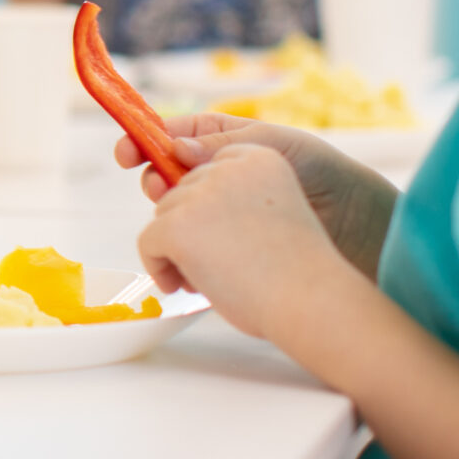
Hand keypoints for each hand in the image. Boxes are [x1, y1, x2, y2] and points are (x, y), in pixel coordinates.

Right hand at [115, 112, 398, 276]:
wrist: (357, 226)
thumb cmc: (322, 173)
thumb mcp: (272, 145)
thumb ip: (220, 145)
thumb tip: (173, 148)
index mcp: (219, 141)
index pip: (167, 137)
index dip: (141, 142)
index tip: (126, 154)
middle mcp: (212, 176)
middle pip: (161, 177)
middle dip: (155, 183)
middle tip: (162, 191)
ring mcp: (216, 212)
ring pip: (171, 214)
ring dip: (170, 222)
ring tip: (186, 229)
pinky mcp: (221, 246)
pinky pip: (189, 246)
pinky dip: (183, 251)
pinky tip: (193, 253)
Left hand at [134, 142, 364, 339]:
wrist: (311, 301)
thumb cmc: (296, 271)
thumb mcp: (271, 211)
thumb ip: (231, 196)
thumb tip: (164, 188)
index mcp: (258, 156)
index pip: (207, 165)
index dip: (203, 201)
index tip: (210, 231)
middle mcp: (227, 166)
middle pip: (181, 191)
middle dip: (190, 230)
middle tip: (217, 262)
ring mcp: (200, 193)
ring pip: (163, 216)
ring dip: (176, 249)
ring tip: (211, 277)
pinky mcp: (178, 223)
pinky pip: (148, 241)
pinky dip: (158, 266)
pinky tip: (184, 284)